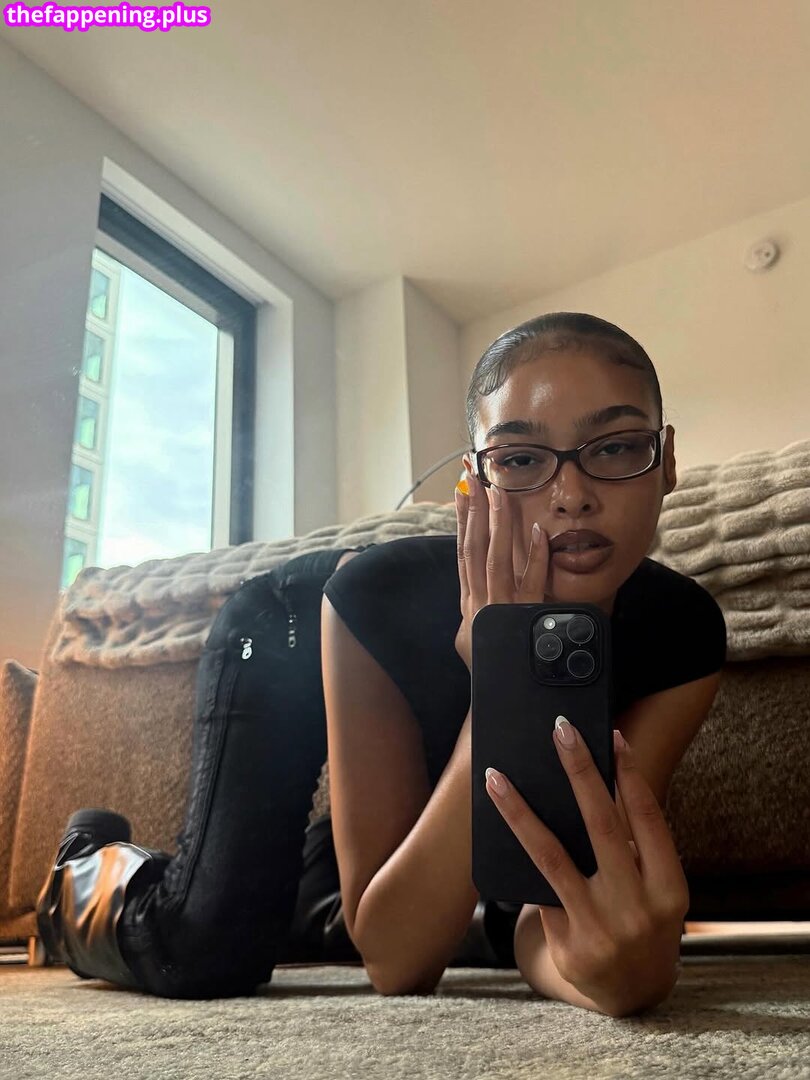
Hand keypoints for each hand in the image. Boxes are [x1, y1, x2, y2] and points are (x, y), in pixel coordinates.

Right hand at [453, 468, 549, 672]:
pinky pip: (532, 584)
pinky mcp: (523, 620)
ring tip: (498, 493)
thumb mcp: (475, 638)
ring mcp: (500, 610)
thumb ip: (475, 612)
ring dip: (497, 524)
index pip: (462, 553)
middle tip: (473, 475)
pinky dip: (535, 557)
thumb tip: (471, 595)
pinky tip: (538, 532)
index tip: (461, 490)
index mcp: (470, 603)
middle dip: (473, 510)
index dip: (461, 521)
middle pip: (473, 549)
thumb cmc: (491, 667)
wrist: (500, 700)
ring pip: (496, 560)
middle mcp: (479, 603)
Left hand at [484, 723, 688, 1013]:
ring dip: (519, 811)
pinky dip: (517, 852)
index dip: (630, 774)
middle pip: (602, 826)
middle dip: (580, 772)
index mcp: (670, 890)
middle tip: (560, 730)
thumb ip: (637, 844)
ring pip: (551, 856)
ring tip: (496, 777)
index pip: (649, 818)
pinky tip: (495, 824)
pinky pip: (536, 886)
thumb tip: (597, 776)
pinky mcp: (567, 944)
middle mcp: (637, 909)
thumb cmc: (644, 920)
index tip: (611, 735)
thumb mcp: (657, 888)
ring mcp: (600, 929)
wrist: (634, 994)